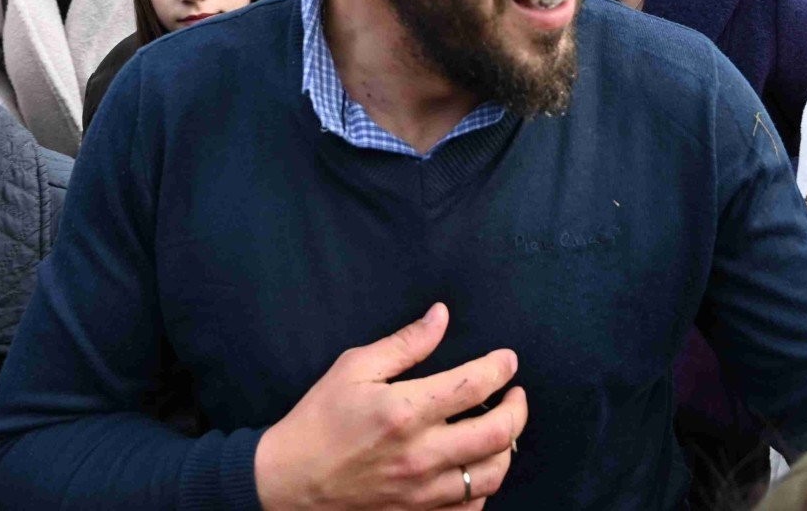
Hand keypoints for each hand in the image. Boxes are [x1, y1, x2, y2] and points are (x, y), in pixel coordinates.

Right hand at [254, 303, 526, 509]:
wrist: (289, 483)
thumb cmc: (320, 420)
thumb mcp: (354, 368)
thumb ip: (404, 343)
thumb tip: (441, 315)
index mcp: (406, 411)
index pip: (475, 384)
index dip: (500, 367)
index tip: (508, 360)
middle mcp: (421, 455)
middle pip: (498, 433)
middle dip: (517, 408)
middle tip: (515, 394)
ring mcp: (422, 493)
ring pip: (492, 475)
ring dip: (507, 448)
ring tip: (501, 429)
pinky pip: (471, 507)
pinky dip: (483, 487)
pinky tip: (476, 467)